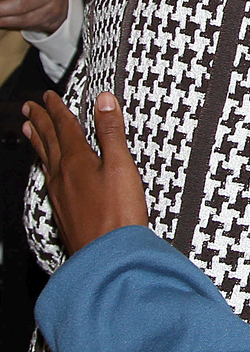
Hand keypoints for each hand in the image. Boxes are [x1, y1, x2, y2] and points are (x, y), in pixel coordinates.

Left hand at [23, 91, 147, 255]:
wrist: (107, 256)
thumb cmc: (118, 213)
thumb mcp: (120, 166)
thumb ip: (111, 132)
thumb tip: (104, 100)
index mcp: (77, 161)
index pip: (64, 127)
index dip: (57, 109)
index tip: (48, 95)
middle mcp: (62, 176)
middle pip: (48, 142)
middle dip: (41, 121)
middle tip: (29, 107)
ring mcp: (60, 195)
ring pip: (44, 161)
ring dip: (36, 142)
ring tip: (28, 130)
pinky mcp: (63, 211)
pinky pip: (47, 179)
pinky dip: (44, 165)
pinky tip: (46, 171)